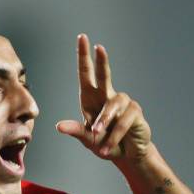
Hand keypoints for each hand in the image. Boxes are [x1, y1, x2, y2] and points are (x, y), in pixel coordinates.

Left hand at [56, 34, 152, 161]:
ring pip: (112, 105)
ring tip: (97, 135)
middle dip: (102, 61)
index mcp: (91, 99)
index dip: (83, 56)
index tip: (82, 38)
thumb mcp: (86, 139)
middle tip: (99, 47)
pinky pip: (123, 121)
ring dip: (104, 121)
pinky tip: (108, 146)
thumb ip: (75, 131)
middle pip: (104, 75)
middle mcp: (107, 97)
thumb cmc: (103, 144)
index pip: (86, 74)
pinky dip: (114, 135)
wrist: (125, 156)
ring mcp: (123, 103)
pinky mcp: (135, 113)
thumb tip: (58, 126)